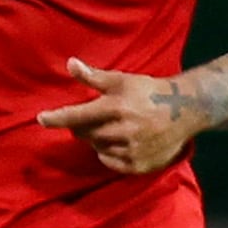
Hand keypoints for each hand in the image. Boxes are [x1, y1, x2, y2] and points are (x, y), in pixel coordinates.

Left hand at [39, 57, 199, 175]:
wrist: (186, 110)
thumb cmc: (148, 92)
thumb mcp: (122, 81)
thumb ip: (93, 77)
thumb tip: (69, 63)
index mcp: (117, 107)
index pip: (77, 116)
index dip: (56, 118)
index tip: (41, 118)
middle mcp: (123, 130)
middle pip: (84, 134)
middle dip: (83, 127)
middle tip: (94, 118)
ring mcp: (132, 149)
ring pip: (97, 147)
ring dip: (97, 139)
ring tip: (113, 127)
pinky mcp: (139, 164)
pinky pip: (110, 162)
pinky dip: (109, 153)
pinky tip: (119, 141)